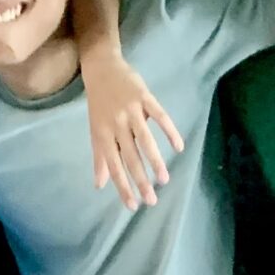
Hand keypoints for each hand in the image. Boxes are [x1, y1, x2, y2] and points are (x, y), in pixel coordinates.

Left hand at [81, 54, 184, 210]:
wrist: (102, 68)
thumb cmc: (99, 104)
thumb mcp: (96, 130)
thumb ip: (100, 158)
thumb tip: (100, 185)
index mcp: (103, 135)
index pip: (114, 167)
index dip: (123, 187)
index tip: (133, 206)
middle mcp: (116, 125)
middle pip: (130, 157)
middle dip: (141, 181)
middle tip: (152, 200)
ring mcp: (131, 110)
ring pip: (145, 140)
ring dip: (155, 161)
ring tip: (164, 179)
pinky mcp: (144, 97)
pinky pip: (159, 116)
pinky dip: (170, 131)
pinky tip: (178, 146)